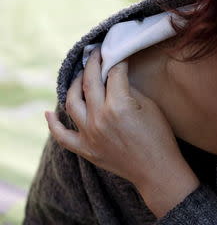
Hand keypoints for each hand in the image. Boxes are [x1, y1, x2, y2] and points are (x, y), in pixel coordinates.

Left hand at [45, 48, 198, 216]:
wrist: (157, 170)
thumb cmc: (160, 137)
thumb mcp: (150, 107)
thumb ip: (129, 90)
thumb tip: (115, 77)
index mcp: (119, 105)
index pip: (113, 74)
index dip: (117, 61)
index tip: (117, 54)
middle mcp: (99, 118)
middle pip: (89, 82)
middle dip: (92, 63)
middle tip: (95, 54)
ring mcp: (89, 134)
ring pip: (71, 102)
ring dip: (74, 85)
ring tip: (80, 77)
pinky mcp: (85, 149)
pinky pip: (61, 136)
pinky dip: (53, 124)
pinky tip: (49, 113)